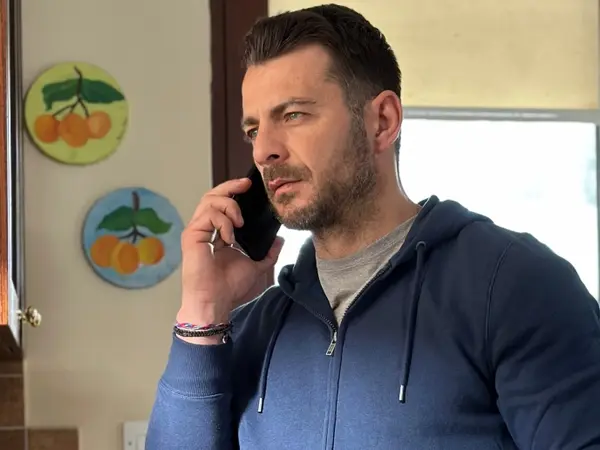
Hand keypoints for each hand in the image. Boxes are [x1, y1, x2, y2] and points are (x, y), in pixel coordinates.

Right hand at [177, 177, 283, 331]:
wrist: (216, 302)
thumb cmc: (230, 288)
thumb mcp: (257, 266)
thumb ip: (268, 253)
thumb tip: (280, 240)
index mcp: (218, 234)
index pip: (222, 204)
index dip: (234, 192)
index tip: (250, 186)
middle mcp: (205, 229)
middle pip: (212, 196)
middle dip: (230, 186)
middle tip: (246, 184)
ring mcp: (197, 231)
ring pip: (209, 200)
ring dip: (230, 205)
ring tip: (240, 222)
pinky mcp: (192, 235)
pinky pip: (208, 215)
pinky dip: (223, 221)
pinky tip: (230, 237)